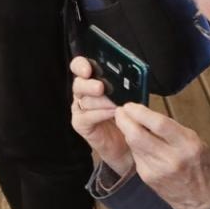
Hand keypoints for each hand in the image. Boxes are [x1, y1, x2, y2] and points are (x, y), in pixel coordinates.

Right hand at [70, 57, 132, 175]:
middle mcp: (82, 92)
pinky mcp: (80, 123)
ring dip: (101, 102)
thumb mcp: (127, 95)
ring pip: (84, 100)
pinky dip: (100, 114)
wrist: (125, 143)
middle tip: (101, 88)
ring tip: (116, 105)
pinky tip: (112, 114)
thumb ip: (124, 84)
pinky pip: (86, 116)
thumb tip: (130, 75)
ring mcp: (79, 108)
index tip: (88, 69)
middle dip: (89, 85)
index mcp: (91, 79)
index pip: (79, 66)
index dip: (81, 65)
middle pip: (78, 83)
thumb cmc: (126, 115)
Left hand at [113, 102, 209, 208]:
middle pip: (137, 135)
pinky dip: (134, 144)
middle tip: (121, 110)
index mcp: (187, 145)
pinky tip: (137, 140)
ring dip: (126, 130)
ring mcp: (156, 170)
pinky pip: (136, 154)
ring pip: (132, 144)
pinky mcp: (147, 177)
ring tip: (126, 121)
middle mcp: (171, 158)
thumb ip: (173, 129)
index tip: (131, 104)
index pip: (158, 124)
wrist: (202, 201)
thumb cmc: (202, 167)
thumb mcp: (196, 141)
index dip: (140, 112)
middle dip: (124, 120)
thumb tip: (148, 115)